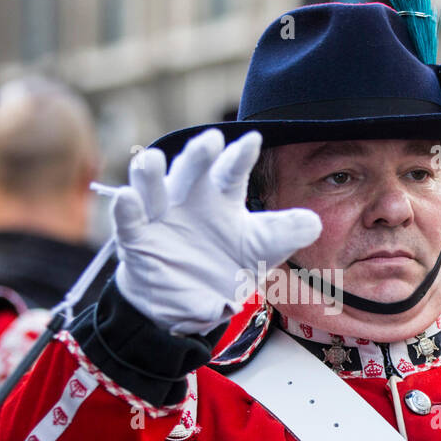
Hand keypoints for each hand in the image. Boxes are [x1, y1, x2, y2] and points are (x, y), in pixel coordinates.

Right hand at [109, 130, 321, 334]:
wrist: (189, 300)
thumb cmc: (225, 264)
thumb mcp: (259, 250)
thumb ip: (283, 235)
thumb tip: (315, 223)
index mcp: (221, 196)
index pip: (232, 172)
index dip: (240, 157)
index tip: (254, 140)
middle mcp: (189, 197)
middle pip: (192, 169)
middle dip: (199, 154)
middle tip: (210, 140)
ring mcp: (160, 214)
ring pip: (153, 185)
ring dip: (151, 172)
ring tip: (153, 160)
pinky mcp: (137, 236)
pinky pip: (130, 219)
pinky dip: (126, 208)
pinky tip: (126, 198)